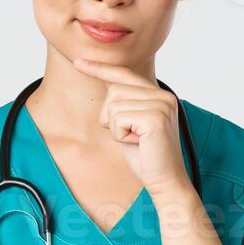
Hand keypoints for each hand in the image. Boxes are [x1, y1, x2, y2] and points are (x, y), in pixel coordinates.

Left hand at [69, 58, 189, 195]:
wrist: (166, 182)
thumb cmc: (147, 158)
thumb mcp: (131, 125)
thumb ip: (124, 104)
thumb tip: (109, 85)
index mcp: (159, 95)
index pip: (124, 74)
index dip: (100, 68)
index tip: (78, 62)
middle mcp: (163, 96)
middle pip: (114, 90)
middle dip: (110, 117)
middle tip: (130, 137)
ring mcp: (161, 105)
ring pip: (113, 105)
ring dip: (116, 128)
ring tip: (136, 141)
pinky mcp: (155, 117)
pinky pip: (118, 118)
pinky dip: (120, 135)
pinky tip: (138, 144)